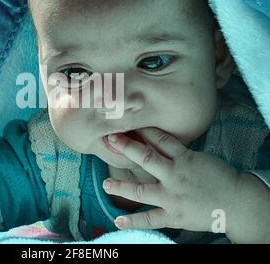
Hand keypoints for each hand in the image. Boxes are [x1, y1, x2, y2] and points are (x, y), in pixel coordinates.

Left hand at [102, 128, 239, 233]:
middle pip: (146, 157)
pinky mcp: (173, 215)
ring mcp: (172, 196)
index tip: (127, 122)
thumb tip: (158, 142)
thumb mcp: (200, 158)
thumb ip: (179, 152)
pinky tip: (118, 220)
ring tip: (105, 183)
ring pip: (142, 190)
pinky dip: (134, 220)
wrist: (237, 203)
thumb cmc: (220, 178)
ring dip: (121, 186)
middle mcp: (174, 174)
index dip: (143, 129)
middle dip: (126, 147)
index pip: (160, 139)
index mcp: (184, 158)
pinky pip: (150, 218)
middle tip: (110, 139)